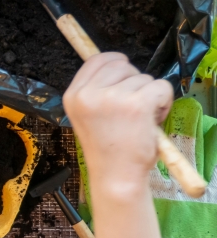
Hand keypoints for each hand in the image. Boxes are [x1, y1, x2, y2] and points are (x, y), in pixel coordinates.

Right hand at [64, 54, 169, 237]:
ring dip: (150, 95)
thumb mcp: (87, 116)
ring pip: (143, 77)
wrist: (116, 177)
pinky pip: (161, 87)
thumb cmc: (107, 150)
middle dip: (135, 80)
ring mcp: (112, 98)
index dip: (115, 62)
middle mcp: (88, 94)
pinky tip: (153, 120)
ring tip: (142, 120)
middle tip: (135, 105)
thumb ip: (95, 91)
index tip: (125, 73)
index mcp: (73, 96)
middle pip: (121, 65)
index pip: (95, 60)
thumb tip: (118, 64)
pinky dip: (164, 102)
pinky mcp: (137, 104)